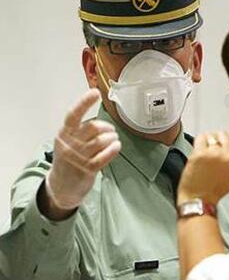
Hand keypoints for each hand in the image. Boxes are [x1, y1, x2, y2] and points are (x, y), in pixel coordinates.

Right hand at [45, 89, 120, 211]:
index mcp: (63, 135)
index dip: (84, 102)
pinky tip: (117, 146)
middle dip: (106, 127)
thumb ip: (78, 132)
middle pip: (93, 127)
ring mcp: (78, 157)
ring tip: (114, 139)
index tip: (95, 93)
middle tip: (111, 130)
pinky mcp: (88, 169)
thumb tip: (98, 122)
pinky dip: (113, 149)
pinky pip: (105, 156)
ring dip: (112, 138)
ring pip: (101, 141)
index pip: (73, 115)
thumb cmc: (67, 162)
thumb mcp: (66, 143)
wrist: (61, 187)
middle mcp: (69, 144)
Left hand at [177, 131, 228, 204]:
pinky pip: (201, 138)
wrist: (200, 200)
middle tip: (211, 147)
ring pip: (212, 135)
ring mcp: (215, 154)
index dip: (228, 138)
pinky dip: (198, 142)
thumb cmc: (214, 191)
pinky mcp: (201, 153)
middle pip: (224, 134)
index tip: (222, 141)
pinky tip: (198, 151)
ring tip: (204, 152)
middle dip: (217, 138)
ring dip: (207, 141)